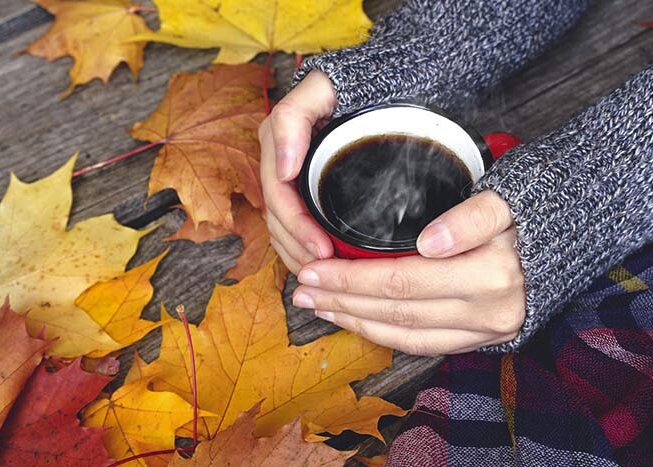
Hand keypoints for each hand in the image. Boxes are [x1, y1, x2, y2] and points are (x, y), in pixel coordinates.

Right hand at [259, 71, 337, 274]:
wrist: (375, 78)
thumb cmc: (351, 84)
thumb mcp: (319, 90)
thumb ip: (292, 118)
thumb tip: (282, 167)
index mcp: (277, 143)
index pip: (279, 198)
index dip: (297, 229)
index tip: (323, 250)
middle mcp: (279, 162)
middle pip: (277, 221)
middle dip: (298, 250)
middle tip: (328, 273)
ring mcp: (290, 177)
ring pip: (282, 229)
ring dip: (298, 256)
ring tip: (325, 278)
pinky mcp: (305, 188)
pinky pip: (293, 226)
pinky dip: (302, 249)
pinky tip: (321, 265)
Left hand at [291, 190, 526, 355]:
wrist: (571, 237)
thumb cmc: (532, 211)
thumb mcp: (507, 199)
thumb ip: (470, 217)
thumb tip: (428, 243)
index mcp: (491, 274)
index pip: (402, 281)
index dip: (352, 279)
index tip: (314, 270)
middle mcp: (489, 312)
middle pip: (397, 311)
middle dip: (343, 302)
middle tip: (303, 291)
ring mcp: (487, 331)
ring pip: (406, 335)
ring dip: (357, 323)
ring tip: (320, 307)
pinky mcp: (484, 340)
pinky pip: (426, 346)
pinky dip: (386, 337)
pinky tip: (359, 322)